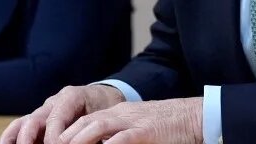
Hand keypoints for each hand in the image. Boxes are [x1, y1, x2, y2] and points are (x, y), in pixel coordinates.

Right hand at [0, 84, 125, 143]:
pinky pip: (22, 127)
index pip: (56, 118)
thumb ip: (90, 130)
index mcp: (71, 96)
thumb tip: (90, 141)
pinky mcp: (40, 120)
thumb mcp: (103, 116)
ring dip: (14, 138)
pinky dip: (12, 137)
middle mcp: (54, 102)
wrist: (106, 97)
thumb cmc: (107, 107)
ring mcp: (44, 110)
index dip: (54, 137)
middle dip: (29, 138)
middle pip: (34, 118)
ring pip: (23, 122)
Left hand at [59, 97, 203, 143]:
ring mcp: (130, 122)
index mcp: (115, 115)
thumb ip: (116, 135)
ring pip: (94, 128)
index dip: (63, 135)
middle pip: (82, 125)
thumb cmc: (165, 126)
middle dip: (63, 139)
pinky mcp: (143, 132)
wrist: (192, 116)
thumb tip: (101, 142)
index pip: (81, 122)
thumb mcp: (135, 128)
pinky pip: (120, 139)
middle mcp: (118, 116)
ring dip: (76, 141)